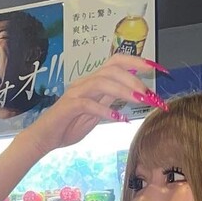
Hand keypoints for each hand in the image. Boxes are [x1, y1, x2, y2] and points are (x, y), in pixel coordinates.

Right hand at [28, 54, 167, 152]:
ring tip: (140, 100)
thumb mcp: (96, 113)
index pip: (116, 62)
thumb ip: (110, 101)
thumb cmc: (69, 126)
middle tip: (150, 93)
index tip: (157, 68)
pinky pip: (89, 104)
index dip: (137, 61)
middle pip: (112, 68)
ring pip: (102, 82)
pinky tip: (119, 119)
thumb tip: (131, 94)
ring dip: (124, 90)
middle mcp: (85, 82)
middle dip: (134, 77)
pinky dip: (106, 110)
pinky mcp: (69, 107)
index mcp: (93, 81)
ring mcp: (76, 93)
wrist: (44, 138)